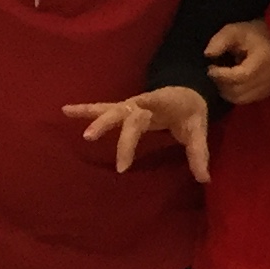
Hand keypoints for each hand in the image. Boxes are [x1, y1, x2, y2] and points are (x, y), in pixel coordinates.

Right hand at [64, 86, 211, 182]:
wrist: (189, 89)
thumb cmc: (191, 110)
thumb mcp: (198, 129)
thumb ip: (199, 153)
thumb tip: (204, 179)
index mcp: (161, 104)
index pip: (147, 113)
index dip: (134, 130)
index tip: (124, 158)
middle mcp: (142, 102)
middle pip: (123, 113)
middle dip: (107, 124)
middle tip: (90, 138)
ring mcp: (131, 104)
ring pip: (109, 109)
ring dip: (92, 115)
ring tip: (68, 113)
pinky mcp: (124, 108)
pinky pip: (103, 109)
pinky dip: (85, 110)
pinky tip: (65, 110)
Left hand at [203, 18, 269, 106]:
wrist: (268, 41)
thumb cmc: (248, 35)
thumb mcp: (233, 30)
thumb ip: (220, 40)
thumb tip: (208, 54)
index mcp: (263, 59)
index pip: (241, 76)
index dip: (222, 75)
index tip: (210, 67)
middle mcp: (268, 76)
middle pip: (238, 90)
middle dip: (220, 82)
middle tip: (213, 72)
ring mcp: (267, 87)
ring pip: (239, 98)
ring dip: (224, 90)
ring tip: (220, 77)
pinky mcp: (264, 94)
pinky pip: (243, 100)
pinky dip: (231, 94)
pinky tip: (227, 83)